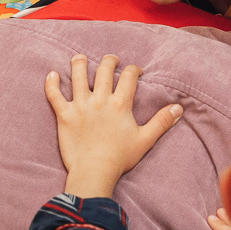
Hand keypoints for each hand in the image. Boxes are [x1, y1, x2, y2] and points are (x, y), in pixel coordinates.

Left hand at [45, 54, 182, 198]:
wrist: (95, 171)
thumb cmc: (120, 158)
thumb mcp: (145, 139)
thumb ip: (161, 122)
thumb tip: (179, 108)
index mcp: (120, 104)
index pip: (128, 77)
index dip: (133, 70)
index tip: (135, 71)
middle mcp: (100, 100)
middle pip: (104, 71)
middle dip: (108, 61)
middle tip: (110, 60)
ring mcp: (80, 106)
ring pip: (78, 76)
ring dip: (79, 64)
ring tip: (79, 58)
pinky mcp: (64, 115)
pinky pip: (54, 95)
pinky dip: (51, 83)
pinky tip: (52, 74)